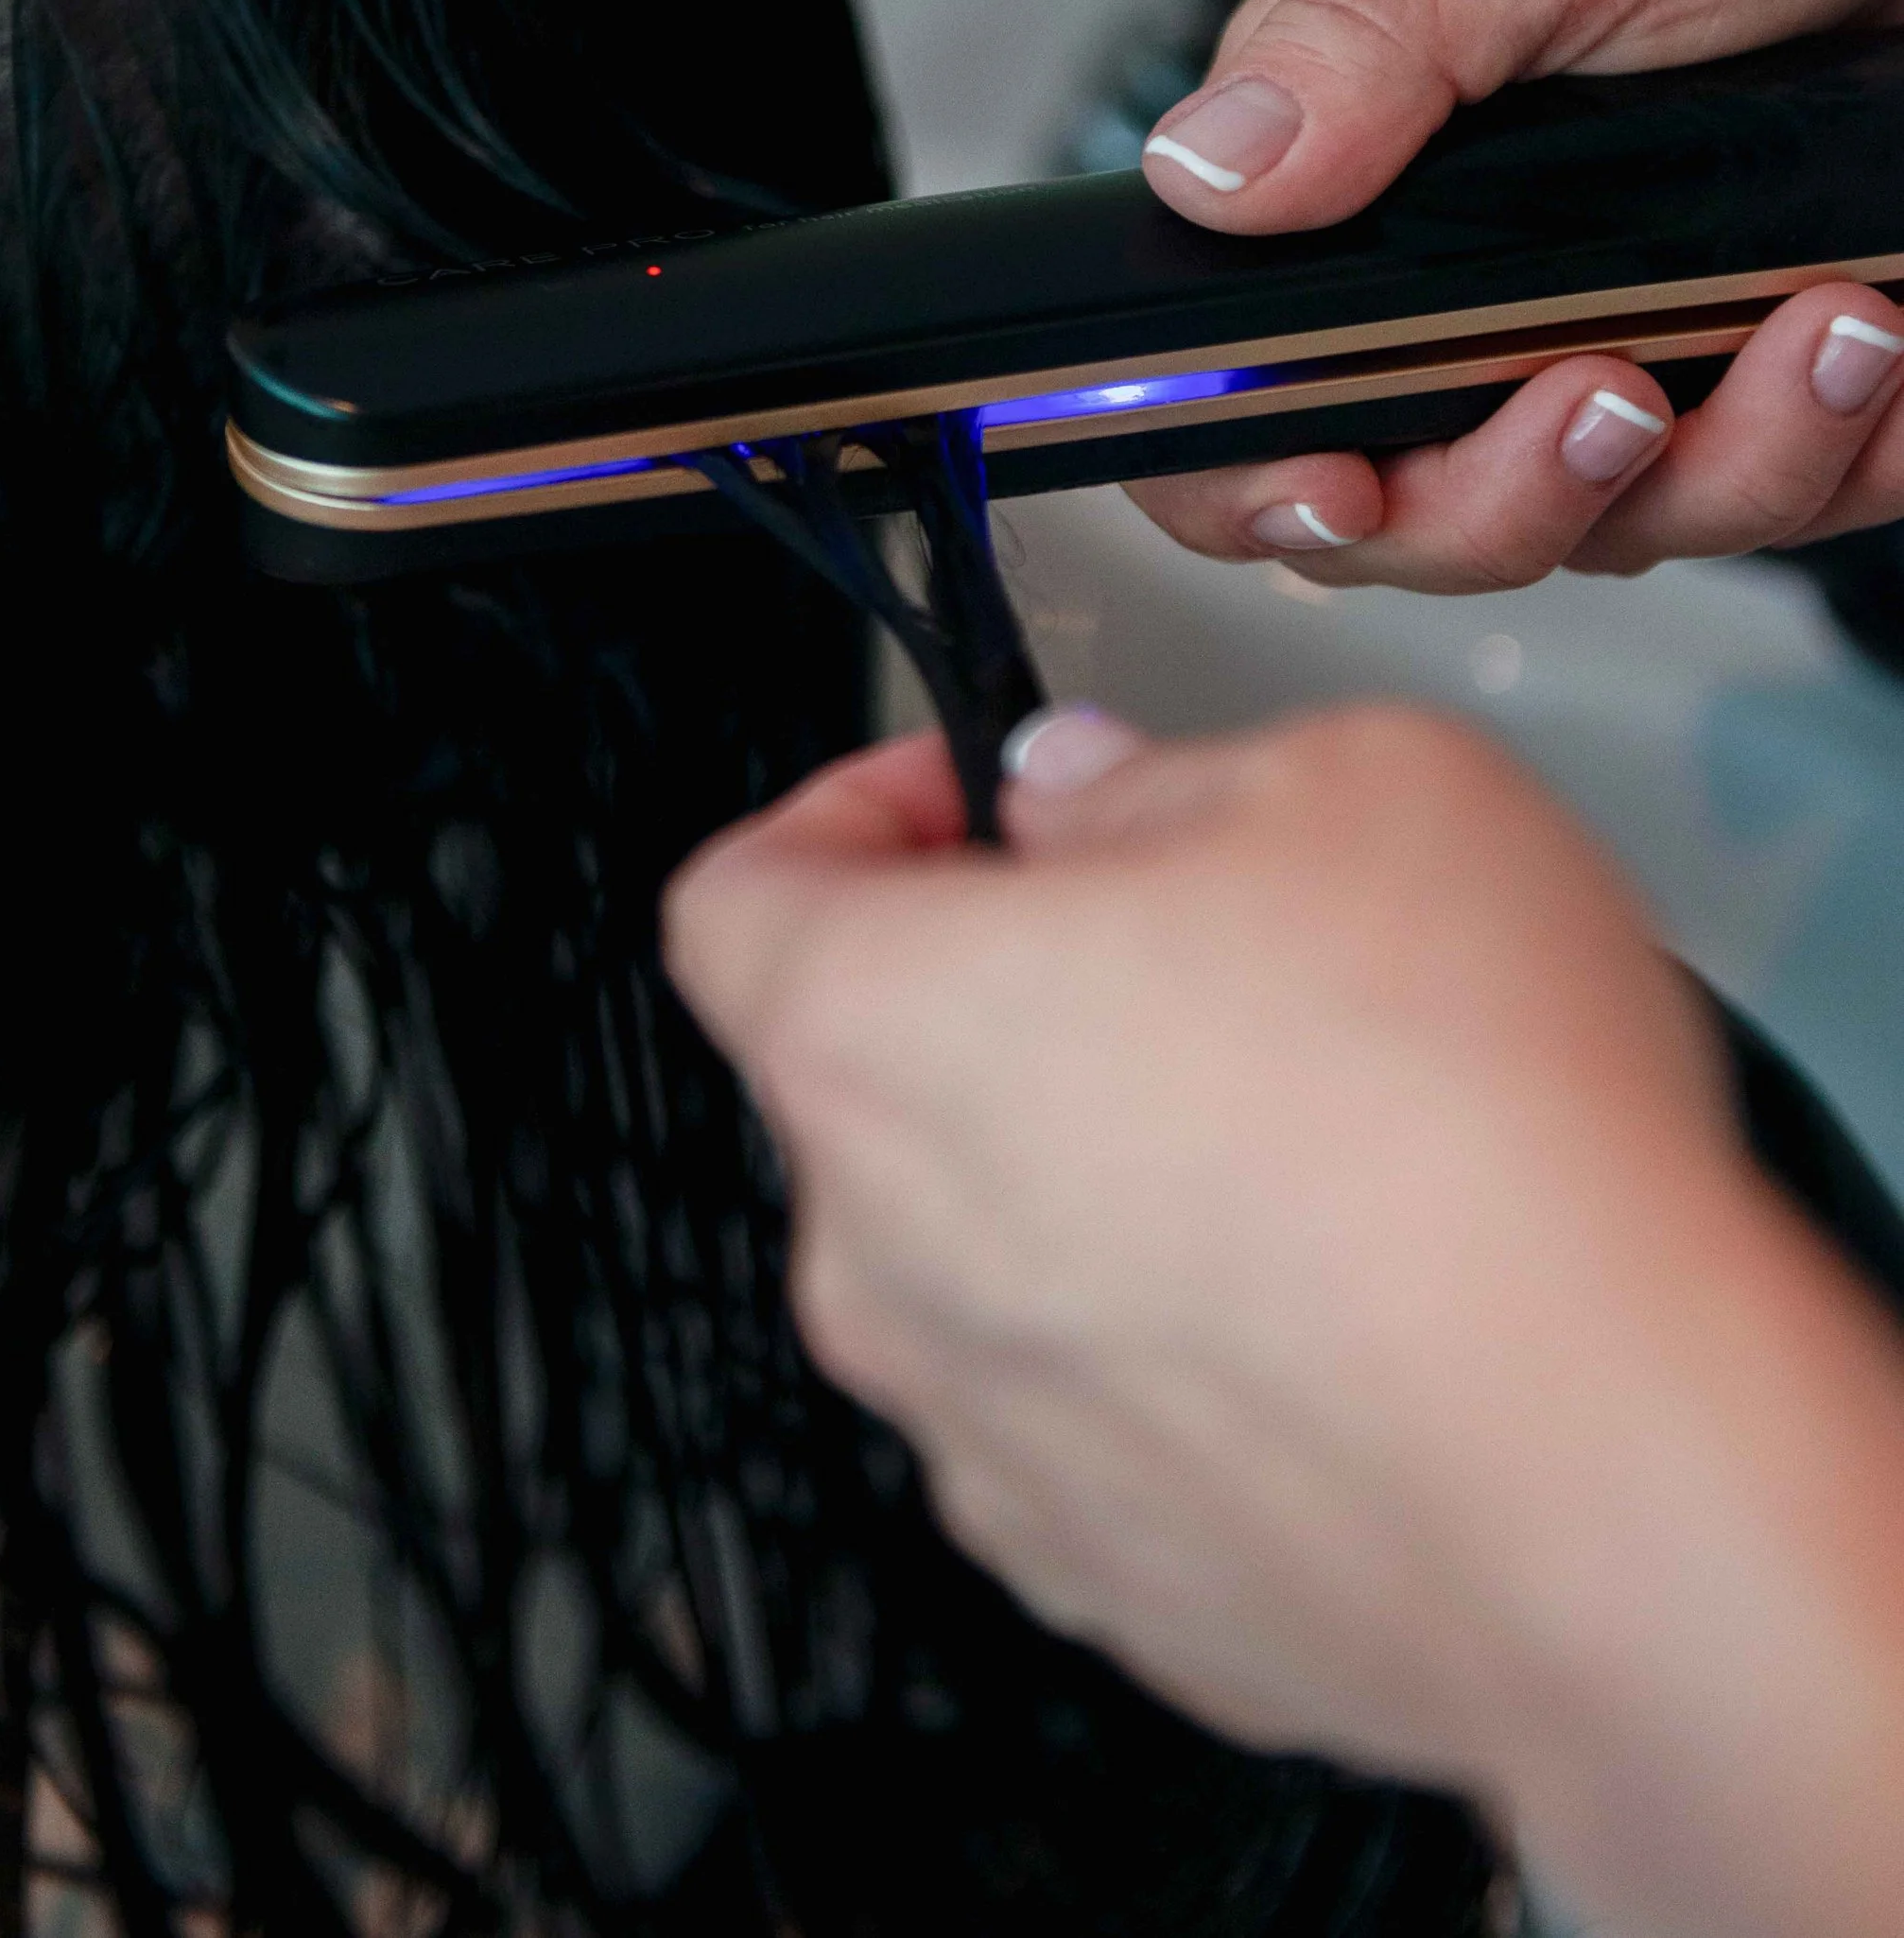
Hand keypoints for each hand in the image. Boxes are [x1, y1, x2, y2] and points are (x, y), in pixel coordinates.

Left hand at [666, 708, 1903, 1937]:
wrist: (1617, 1482)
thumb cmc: (1470, 1130)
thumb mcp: (1347, 785)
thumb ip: (1156, 773)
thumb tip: (1087, 796)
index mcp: (876, 1030)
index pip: (735, 897)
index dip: (847, 817)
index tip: (971, 801)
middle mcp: (879, 1256)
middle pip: (872, 1078)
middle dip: (1005, 990)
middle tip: (1186, 945)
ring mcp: (982, 1442)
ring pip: (988, 1255)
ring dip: (1097, 1175)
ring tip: (1310, 1135)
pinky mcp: (1106, 1578)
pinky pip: (1099, 1413)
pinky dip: (1183, 1349)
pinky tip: (1347, 1303)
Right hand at [1130, 0, 1903, 585]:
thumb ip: (1372, 37)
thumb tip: (1210, 171)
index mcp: (1352, 162)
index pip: (1233, 390)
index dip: (1253, 479)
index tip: (1340, 486)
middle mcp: (1458, 280)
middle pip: (1416, 513)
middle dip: (1513, 499)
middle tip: (1614, 396)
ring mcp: (1606, 332)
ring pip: (1615, 527)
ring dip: (1732, 462)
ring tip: (1834, 329)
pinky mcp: (1750, 368)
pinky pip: (1786, 492)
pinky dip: (1853, 455)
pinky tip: (1891, 350)